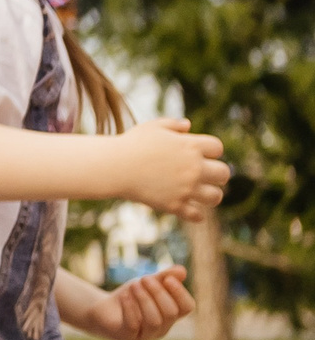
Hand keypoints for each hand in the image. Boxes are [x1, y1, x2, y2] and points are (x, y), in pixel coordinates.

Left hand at [78, 266, 195, 339]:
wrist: (103, 309)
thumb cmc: (131, 296)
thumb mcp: (146, 283)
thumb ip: (163, 277)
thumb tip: (182, 270)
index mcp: (171, 315)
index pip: (187, 307)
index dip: (180, 293)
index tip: (167, 278)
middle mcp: (162, 328)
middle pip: (171, 312)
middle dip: (158, 292)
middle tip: (144, 278)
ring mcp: (145, 334)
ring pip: (154, 321)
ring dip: (144, 299)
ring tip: (133, 285)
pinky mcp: (127, 335)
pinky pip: (134, 325)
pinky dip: (130, 307)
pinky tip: (124, 296)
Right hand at [116, 119, 230, 219]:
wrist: (114, 166)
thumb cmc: (131, 144)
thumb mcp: (152, 127)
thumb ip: (173, 124)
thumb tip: (188, 126)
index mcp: (190, 146)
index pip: (217, 148)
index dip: (210, 150)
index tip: (199, 153)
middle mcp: (193, 168)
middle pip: (224, 173)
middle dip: (217, 173)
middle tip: (203, 174)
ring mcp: (186, 188)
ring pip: (216, 196)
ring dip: (210, 195)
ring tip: (198, 193)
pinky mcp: (175, 205)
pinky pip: (197, 215)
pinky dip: (194, 213)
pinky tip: (187, 207)